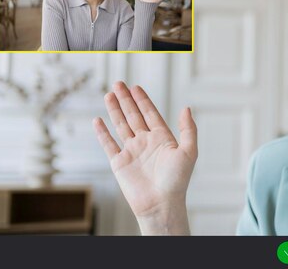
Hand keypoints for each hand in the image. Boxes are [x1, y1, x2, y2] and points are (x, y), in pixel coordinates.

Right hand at [93, 81, 196, 234]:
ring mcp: (132, 152)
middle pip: (134, 116)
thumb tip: (187, 108)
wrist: (160, 204)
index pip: (150, 114)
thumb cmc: (177, 181)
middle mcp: (146, 143)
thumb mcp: (189, 151)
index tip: (136, 87)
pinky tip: (98, 120)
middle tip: (118, 83)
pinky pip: (108, 144)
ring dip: (114, 110)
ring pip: (121, 125)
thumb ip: (188, 129)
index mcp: (162, 138)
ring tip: (109, 94)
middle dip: (126, 100)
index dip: (143, 100)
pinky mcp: (119, 163)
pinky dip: (103, 132)